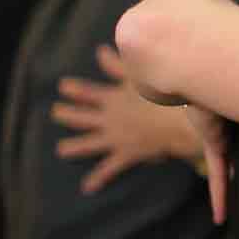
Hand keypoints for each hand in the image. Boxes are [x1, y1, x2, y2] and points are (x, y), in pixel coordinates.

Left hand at [51, 45, 202, 194]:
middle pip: (82, 117)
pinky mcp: (126, 154)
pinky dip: (98, 179)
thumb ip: (117, 64)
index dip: (74, 89)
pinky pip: (109, 169)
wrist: (182, 120)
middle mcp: (109, 119)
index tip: (63, 87)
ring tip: (62, 151)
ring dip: (74, 147)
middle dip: (68, 115)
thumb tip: (99, 51)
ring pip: (89, 143)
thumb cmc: (164, 94)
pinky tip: (87, 187)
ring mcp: (115, 138)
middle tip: (57, 113)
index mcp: (112, 99)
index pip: (87, 92)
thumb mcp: (139, 74)